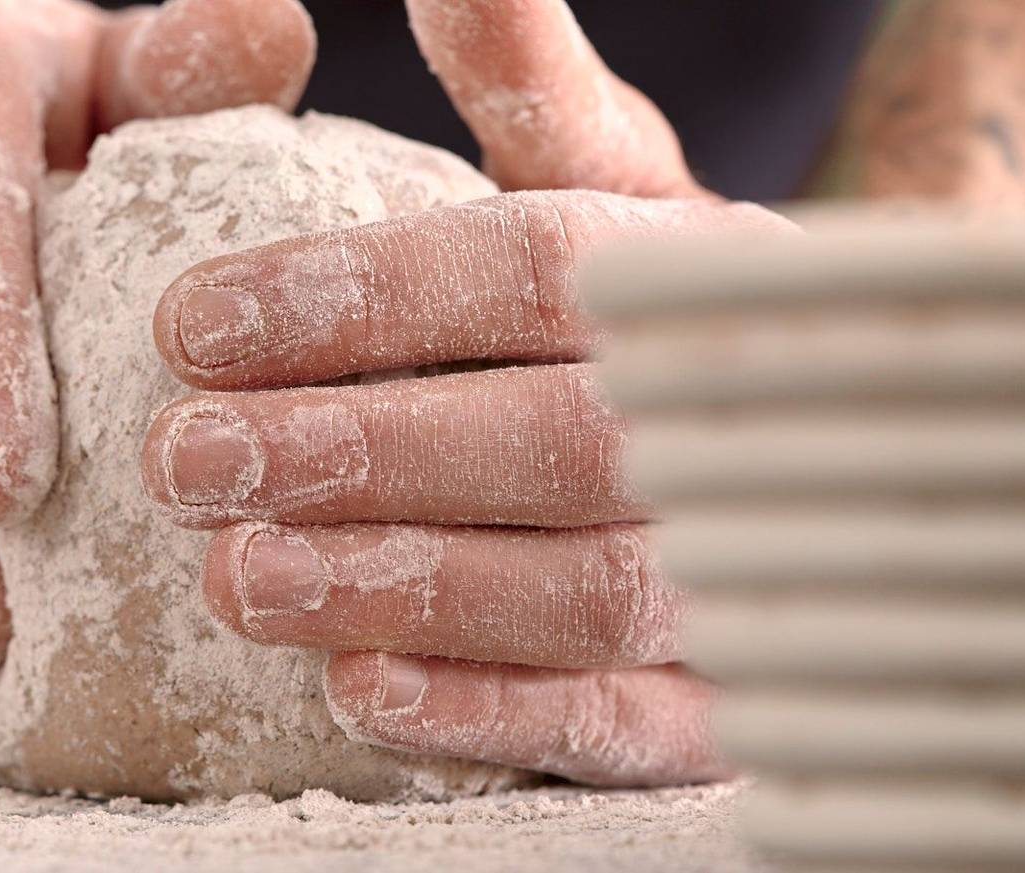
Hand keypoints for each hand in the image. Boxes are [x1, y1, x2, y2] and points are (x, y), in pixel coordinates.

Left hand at [143, 0, 791, 784]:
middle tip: (185, 463)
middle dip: (360, 453)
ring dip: (409, 587)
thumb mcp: (615, 174)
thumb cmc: (663, 303)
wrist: (839, 437)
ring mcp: (749, 567)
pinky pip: (631, 725)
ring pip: (589, 590)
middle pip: (554, 438)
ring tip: (240, 582)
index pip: (528, 274)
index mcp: (695, 275)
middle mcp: (735, 418)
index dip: (358, 298)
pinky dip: (499, 715)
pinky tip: (364, 696)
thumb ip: (530, 84)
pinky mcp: (727, 701)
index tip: (191, 321)